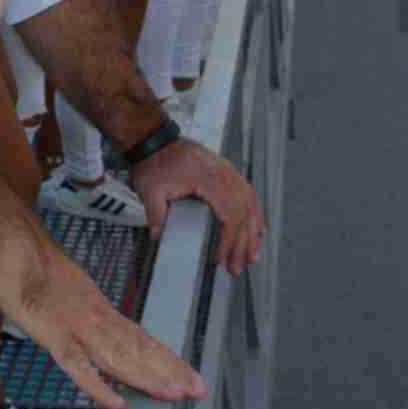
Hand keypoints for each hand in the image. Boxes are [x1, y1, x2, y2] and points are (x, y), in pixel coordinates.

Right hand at [0, 240, 202, 408]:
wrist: (12, 243)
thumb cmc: (32, 262)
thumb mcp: (66, 286)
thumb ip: (81, 309)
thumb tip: (95, 325)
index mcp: (99, 308)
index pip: (140, 337)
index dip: (165, 357)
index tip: (187, 373)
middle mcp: (95, 318)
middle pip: (137, 349)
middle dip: (169, 371)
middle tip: (197, 390)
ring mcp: (76, 328)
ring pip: (118, 358)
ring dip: (146, 377)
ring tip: (173, 394)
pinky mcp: (53, 336)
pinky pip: (78, 366)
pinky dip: (97, 385)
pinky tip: (115, 403)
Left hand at [128, 139, 264, 270]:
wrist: (157, 140)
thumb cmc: (155, 160)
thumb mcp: (150, 190)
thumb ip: (156, 215)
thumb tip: (160, 237)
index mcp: (209, 178)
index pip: (229, 215)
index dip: (229, 241)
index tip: (223, 259)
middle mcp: (224, 174)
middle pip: (243, 214)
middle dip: (242, 245)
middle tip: (237, 267)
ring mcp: (228, 172)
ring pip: (250, 205)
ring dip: (253, 232)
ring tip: (252, 255)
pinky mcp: (226, 173)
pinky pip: (248, 195)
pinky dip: (254, 214)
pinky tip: (257, 229)